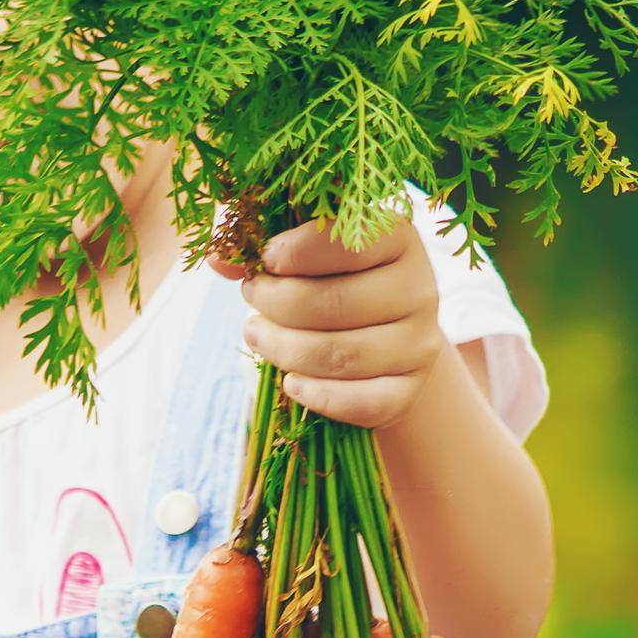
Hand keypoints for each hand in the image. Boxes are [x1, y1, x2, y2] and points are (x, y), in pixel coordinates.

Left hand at [206, 214, 445, 428]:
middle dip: (277, 305)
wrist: (382, 331)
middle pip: (336, 304)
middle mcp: (419, 287)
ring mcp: (419, 343)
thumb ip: (260, 236)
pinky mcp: (409, 390)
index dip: (292, 254)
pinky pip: (362, 402)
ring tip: (257, 336)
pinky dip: (318, 397)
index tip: (264, 261)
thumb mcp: (304, 243)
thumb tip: (218, 258)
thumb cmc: (333, 275)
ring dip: (285, 350)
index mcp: (397, 235)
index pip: (345, 242)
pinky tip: (291, 383)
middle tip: (251, 301)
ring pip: (341, 355)